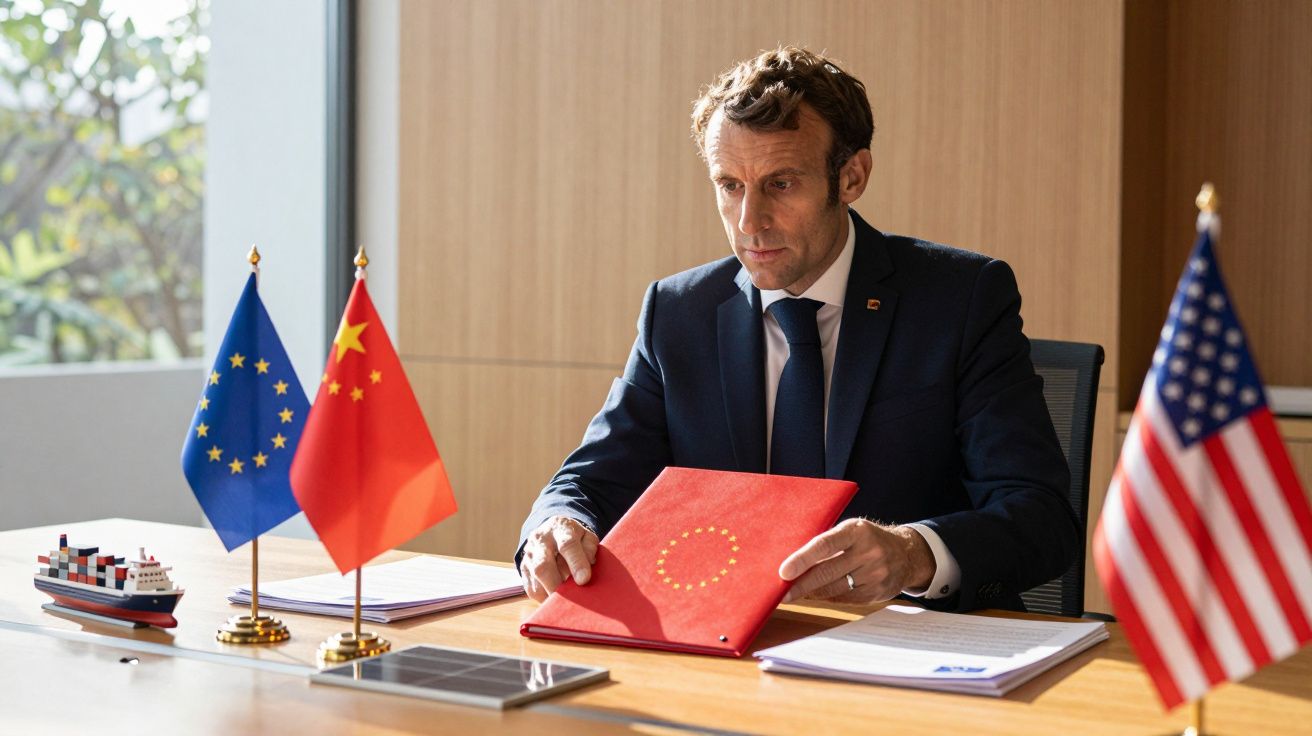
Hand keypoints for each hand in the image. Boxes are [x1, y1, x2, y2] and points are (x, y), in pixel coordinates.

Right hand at [519, 516, 598, 602]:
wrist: (552, 530)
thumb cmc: (574, 537)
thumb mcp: (586, 536)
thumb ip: (589, 550)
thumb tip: (584, 572)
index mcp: (560, 528)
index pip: (567, 545)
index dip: (576, 563)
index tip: (584, 580)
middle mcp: (540, 540)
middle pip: (543, 565)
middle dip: (557, 584)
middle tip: (571, 597)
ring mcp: (529, 554)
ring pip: (535, 578)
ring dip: (551, 592)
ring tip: (565, 599)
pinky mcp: (524, 569)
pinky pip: (531, 588)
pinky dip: (544, 597)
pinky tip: (556, 598)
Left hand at [778, 519, 934, 603]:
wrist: (906, 554)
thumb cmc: (867, 539)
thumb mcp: (851, 530)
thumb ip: (827, 542)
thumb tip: (793, 562)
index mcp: (857, 531)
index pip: (824, 545)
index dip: (802, 559)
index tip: (783, 571)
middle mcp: (868, 552)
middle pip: (827, 572)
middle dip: (800, 585)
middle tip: (779, 593)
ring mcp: (875, 574)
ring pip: (833, 589)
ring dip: (811, 593)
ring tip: (794, 594)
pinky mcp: (876, 593)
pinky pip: (844, 599)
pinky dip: (827, 598)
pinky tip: (817, 595)